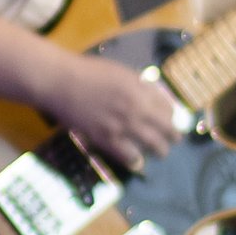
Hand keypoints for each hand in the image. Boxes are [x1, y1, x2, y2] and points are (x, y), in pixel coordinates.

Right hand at [41, 51, 186, 169]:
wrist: (62, 83)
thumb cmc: (90, 72)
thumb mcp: (122, 72)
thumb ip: (141, 85)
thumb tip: (156, 97)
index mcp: (141, 92)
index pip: (168, 109)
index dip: (172, 116)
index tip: (171, 120)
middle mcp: (137, 111)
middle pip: (166, 130)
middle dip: (173, 136)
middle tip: (173, 139)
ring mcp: (123, 128)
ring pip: (153, 146)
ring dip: (160, 150)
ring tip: (159, 152)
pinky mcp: (106, 140)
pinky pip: (129, 156)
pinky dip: (136, 161)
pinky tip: (138, 162)